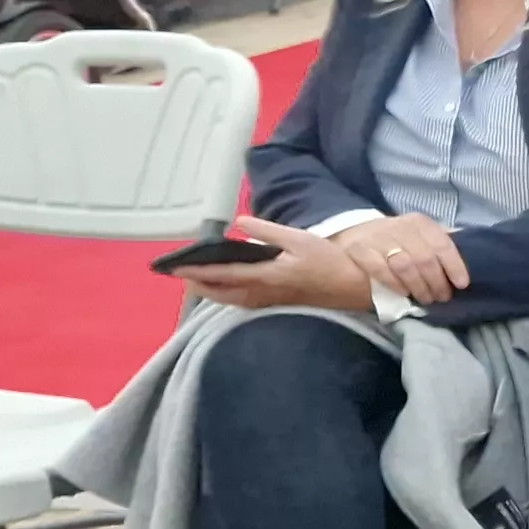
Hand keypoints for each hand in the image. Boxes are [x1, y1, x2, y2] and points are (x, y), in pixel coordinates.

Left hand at [180, 214, 376, 313]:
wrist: (354, 288)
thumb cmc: (328, 261)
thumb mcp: (299, 239)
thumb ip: (266, 231)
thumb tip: (238, 224)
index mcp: (264, 276)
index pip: (220, 275)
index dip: (196, 271)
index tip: (175, 268)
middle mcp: (261, 293)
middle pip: (220, 294)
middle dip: (198, 284)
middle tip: (181, 273)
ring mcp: (268, 302)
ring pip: (229, 300)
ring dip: (211, 290)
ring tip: (197, 278)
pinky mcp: (276, 304)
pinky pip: (241, 301)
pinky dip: (226, 294)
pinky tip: (226, 287)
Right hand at [330, 213, 468, 306]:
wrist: (352, 235)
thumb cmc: (395, 240)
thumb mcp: (419, 235)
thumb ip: (440, 242)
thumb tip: (472, 248)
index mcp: (419, 223)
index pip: (442, 244)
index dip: (454, 266)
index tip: (461, 284)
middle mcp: (400, 227)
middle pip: (425, 258)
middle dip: (437, 282)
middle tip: (441, 297)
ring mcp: (378, 238)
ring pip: (405, 265)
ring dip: (419, 286)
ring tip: (425, 299)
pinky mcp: (360, 250)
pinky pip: (381, 269)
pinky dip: (395, 283)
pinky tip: (403, 293)